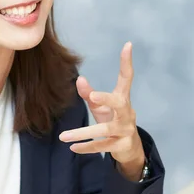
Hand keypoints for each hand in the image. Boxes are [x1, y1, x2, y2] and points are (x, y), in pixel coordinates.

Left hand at [59, 42, 145, 180]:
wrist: (130, 148)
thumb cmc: (113, 121)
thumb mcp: (101, 107)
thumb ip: (90, 94)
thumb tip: (78, 79)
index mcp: (123, 99)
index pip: (127, 78)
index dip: (127, 62)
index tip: (128, 45)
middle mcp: (127, 113)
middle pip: (119, 103)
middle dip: (106, 100)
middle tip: (93, 96)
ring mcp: (126, 130)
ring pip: (104, 130)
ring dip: (82, 133)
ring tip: (63, 136)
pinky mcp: (121, 145)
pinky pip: (101, 146)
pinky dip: (86, 147)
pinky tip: (72, 147)